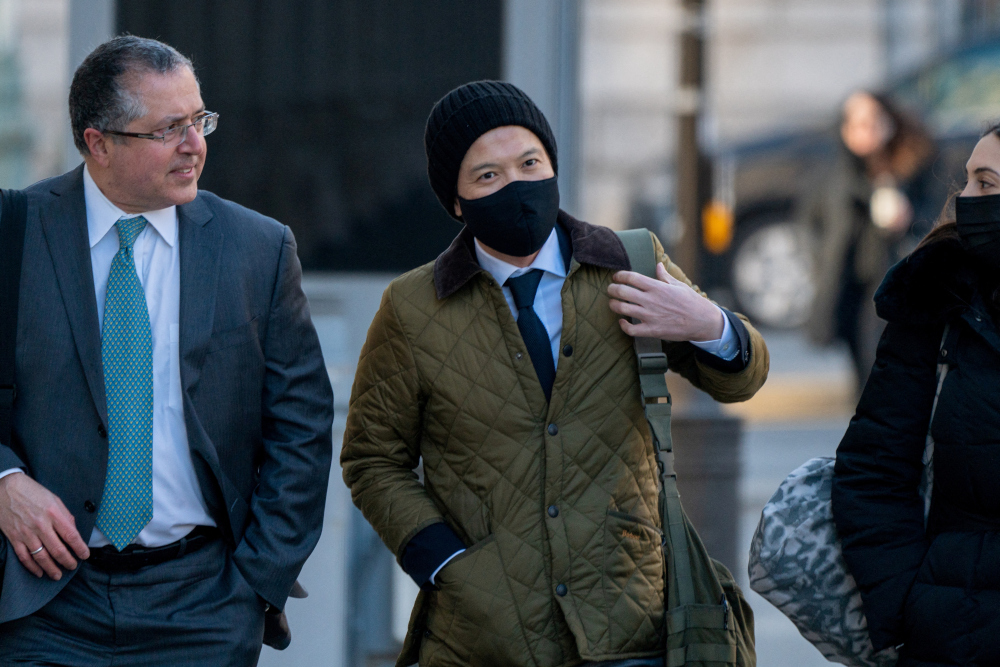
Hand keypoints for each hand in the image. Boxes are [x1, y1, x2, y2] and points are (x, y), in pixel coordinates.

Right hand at [0, 473, 89, 579]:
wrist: (6, 489)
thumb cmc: (33, 492)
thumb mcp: (54, 499)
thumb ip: (65, 516)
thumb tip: (73, 532)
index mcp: (53, 513)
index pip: (71, 535)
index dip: (79, 548)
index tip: (85, 555)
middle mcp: (40, 525)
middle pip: (57, 549)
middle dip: (67, 561)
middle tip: (73, 567)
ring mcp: (26, 533)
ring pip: (41, 557)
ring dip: (51, 568)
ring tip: (58, 575)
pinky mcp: (14, 537)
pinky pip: (24, 557)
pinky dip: (32, 567)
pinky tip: (39, 572)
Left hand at [608, 263, 724, 341]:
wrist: (703, 322)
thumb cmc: (691, 302)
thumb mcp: (679, 285)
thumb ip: (664, 276)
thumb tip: (658, 265)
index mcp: (657, 287)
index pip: (631, 277)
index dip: (620, 276)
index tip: (616, 277)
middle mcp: (651, 300)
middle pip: (622, 291)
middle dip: (612, 289)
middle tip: (610, 289)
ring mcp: (650, 316)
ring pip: (622, 309)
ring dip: (614, 305)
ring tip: (613, 303)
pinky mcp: (652, 330)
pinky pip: (631, 329)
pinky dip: (623, 325)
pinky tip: (622, 321)